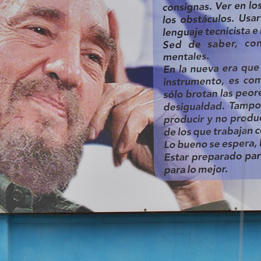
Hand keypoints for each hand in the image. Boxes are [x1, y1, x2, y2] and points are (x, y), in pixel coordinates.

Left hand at [90, 83, 223, 208]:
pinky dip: (127, 136)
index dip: (92, 109)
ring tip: (119, 155)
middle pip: (111, 92)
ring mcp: (156, 98)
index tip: (86, 132)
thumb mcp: (120, 137)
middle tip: (91, 137)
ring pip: (122, 109)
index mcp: (133, 96)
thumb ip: (107, 124)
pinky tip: (125, 151)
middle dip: (97, 117)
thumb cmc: (152, 155)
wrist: (178, 171)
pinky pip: (138, 116)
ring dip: (116, 136)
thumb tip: (83, 117)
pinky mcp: (166, 108)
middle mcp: (144, 92)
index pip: (105, 90)